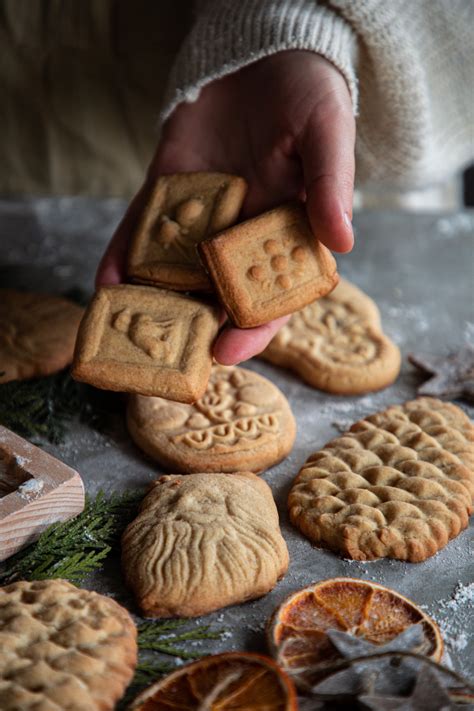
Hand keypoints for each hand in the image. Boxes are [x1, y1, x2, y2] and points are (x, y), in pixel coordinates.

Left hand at [96, 50, 354, 363]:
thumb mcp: (327, 132)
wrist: (261, 52)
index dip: (253, 326)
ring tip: (129, 327)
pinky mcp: (167, 191)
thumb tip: (340, 241)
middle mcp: (241, 234)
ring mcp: (201, 216)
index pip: (271, 293)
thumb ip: (329, 184)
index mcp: (285, 233)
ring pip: (176, 269)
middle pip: (218, 294)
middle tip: (168, 359)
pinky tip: (107, 279)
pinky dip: (124, 253)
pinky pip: (143, 228)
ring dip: (153, 301)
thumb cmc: (308, 92)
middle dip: (195, 327)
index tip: (230, 351)